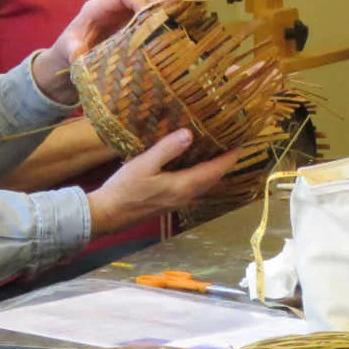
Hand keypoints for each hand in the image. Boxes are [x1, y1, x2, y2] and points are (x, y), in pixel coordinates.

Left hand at [32, 0, 160, 101]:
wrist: (69, 55)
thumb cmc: (67, 50)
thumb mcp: (67, 51)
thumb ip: (72, 50)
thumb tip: (77, 55)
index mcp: (98, 7)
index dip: (139, 0)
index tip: (149, 17)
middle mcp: (113, 5)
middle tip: (165, 18)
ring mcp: (123, 12)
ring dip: (159, 9)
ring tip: (169, 25)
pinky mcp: (131, 22)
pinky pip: (148, 13)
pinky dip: (158, 19)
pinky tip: (166, 33)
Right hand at [86, 129, 240, 235]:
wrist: (107, 215)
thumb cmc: (124, 189)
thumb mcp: (144, 164)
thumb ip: (167, 149)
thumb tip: (190, 134)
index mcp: (183, 186)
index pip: (214, 171)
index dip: (229, 158)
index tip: (241, 144)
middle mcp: (185, 196)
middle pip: (213, 179)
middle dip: (225, 164)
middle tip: (232, 145)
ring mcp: (178, 201)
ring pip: (204, 185)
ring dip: (213, 171)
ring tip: (218, 153)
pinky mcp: (169, 202)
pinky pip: (193, 187)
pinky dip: (200, 175)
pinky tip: (194, 165)